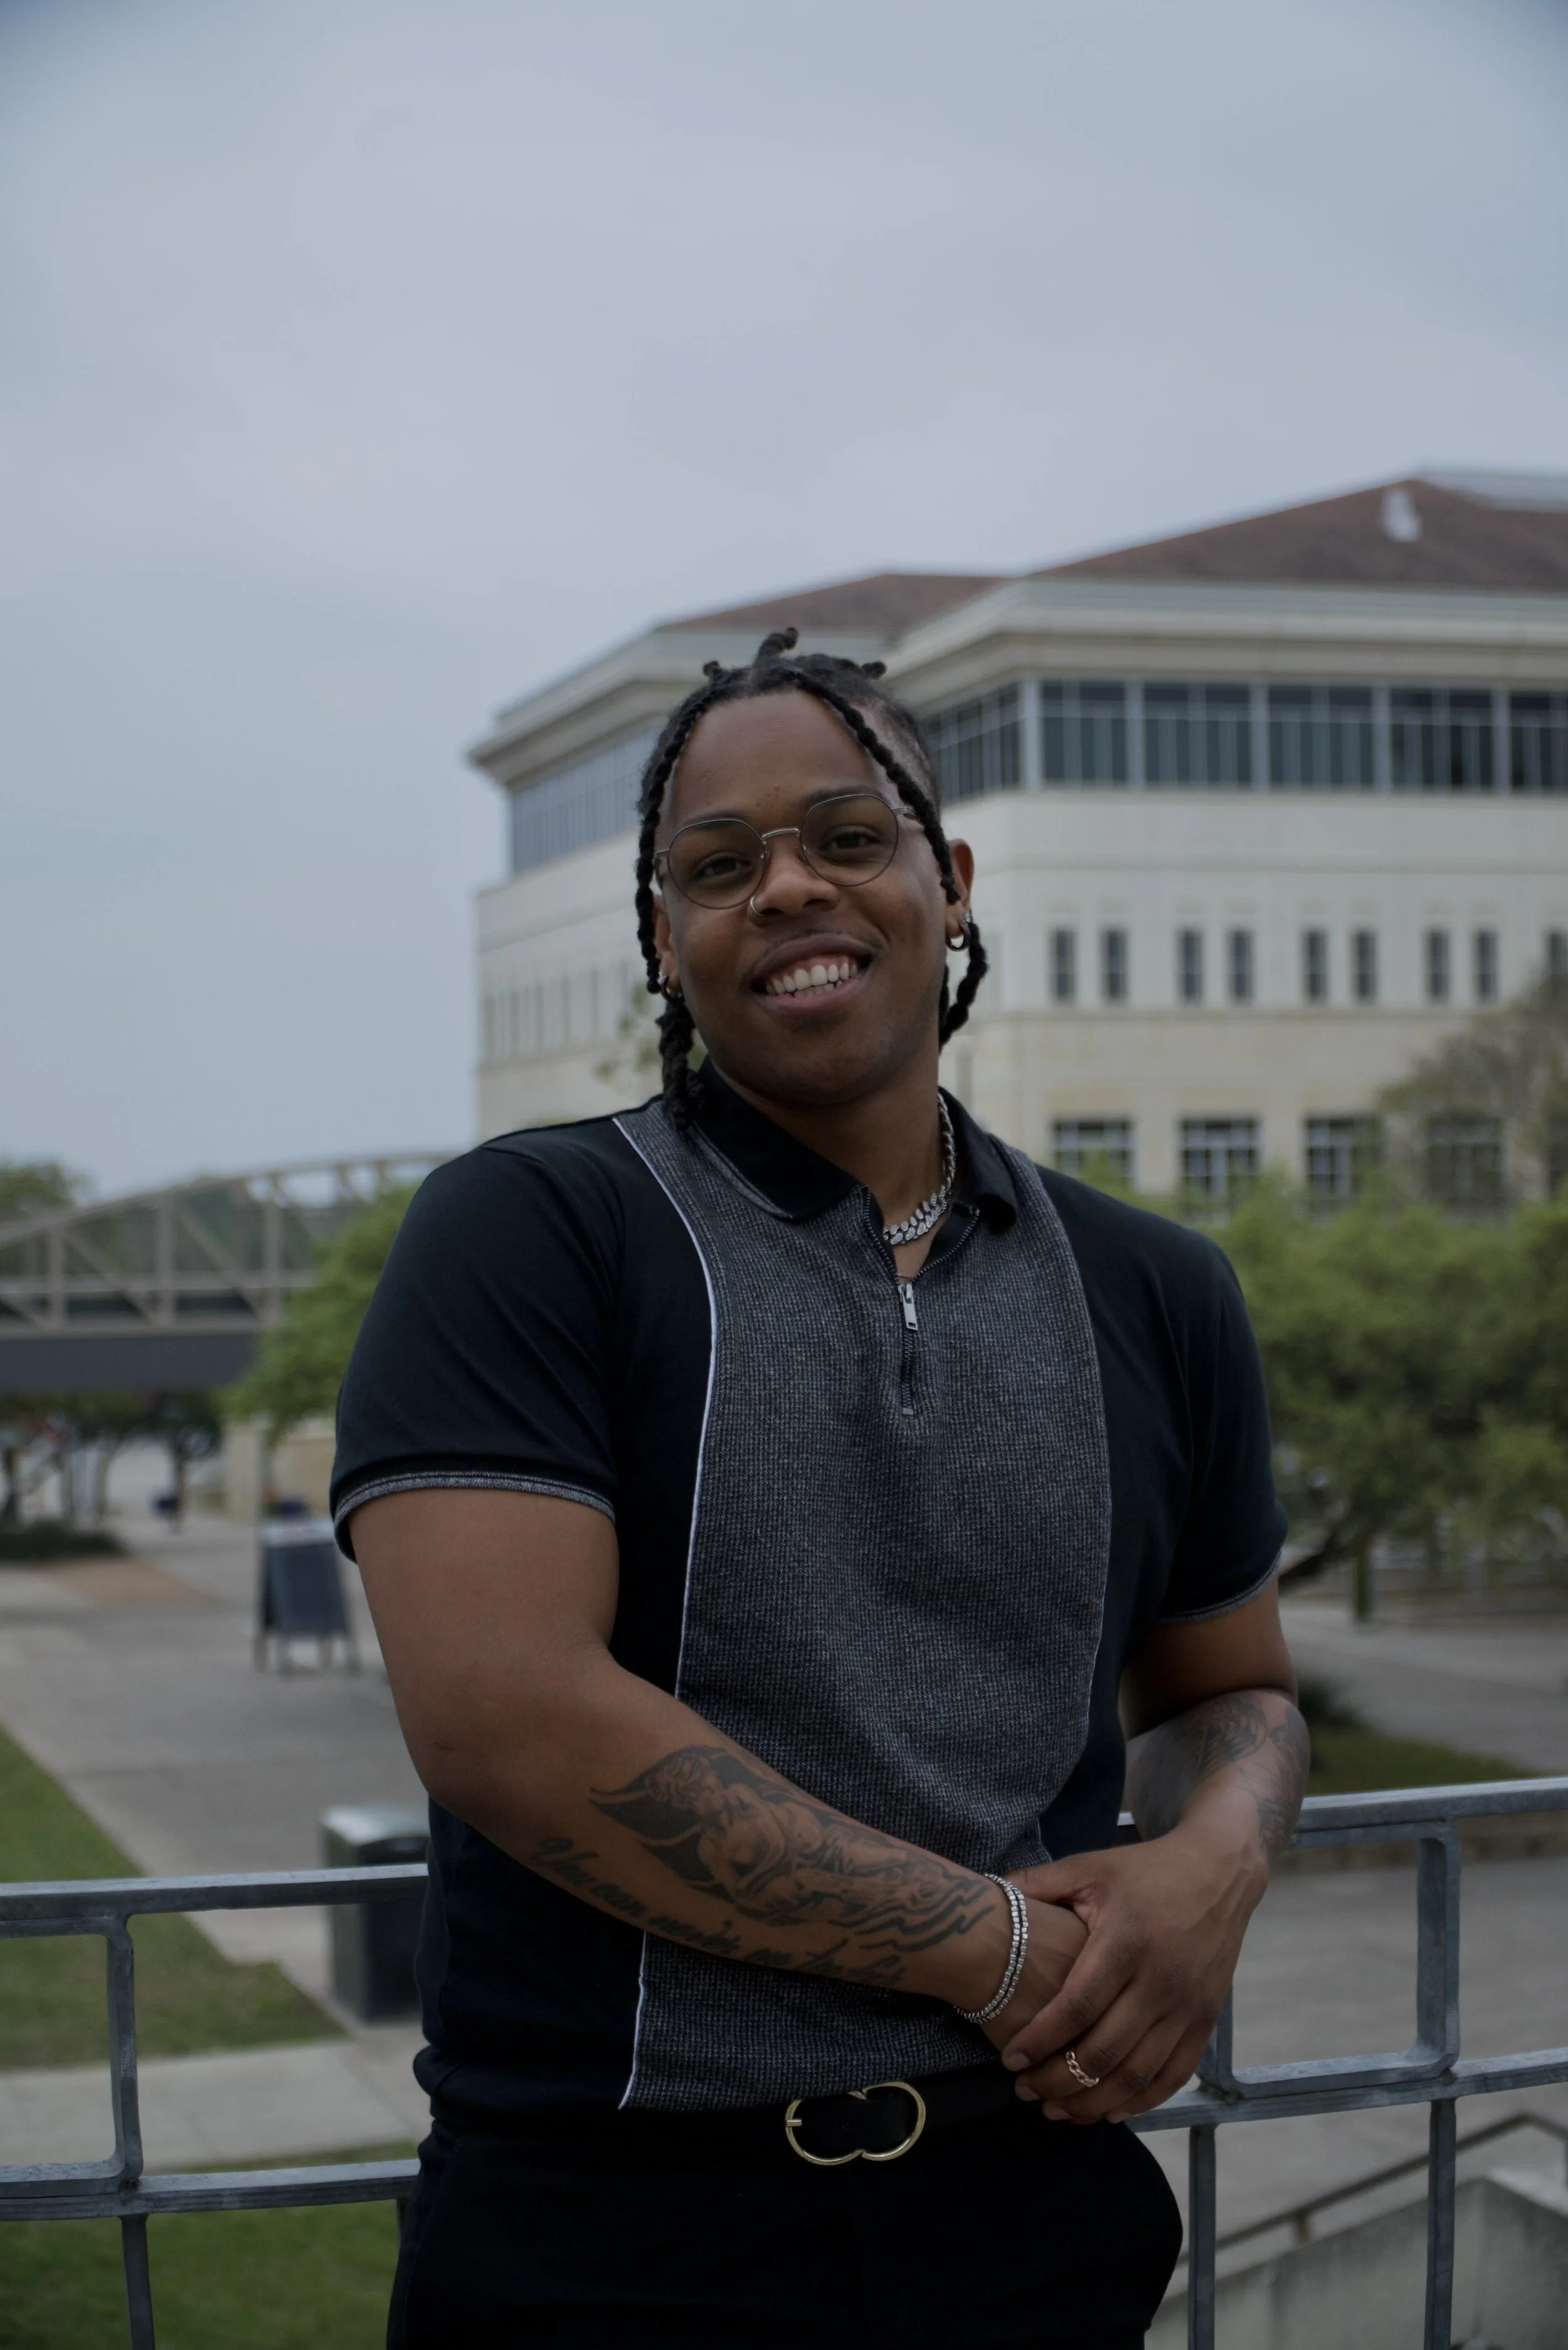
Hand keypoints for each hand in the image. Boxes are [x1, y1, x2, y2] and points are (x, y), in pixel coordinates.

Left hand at [997, 1824, 1267, 2123]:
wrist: (1219, 1871)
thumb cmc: (1145, 1871)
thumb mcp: (1090, 1867)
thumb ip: (1039, 1883)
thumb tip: (990, 1890)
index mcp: (1125, 1942)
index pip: (1077, 2007)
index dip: (1041, 2039)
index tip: (1010, 2061)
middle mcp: (1159, 1981)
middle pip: (1104, 2050)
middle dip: (1059, 2080)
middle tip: (1025, 2092)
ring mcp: (1187, 2005)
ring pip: (1138, 2073)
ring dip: (1095, 2101)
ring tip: (1057, 2110)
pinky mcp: (1207, 2020)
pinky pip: (1174, 2074)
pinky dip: (1142, 2101)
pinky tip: (1110, 2111)